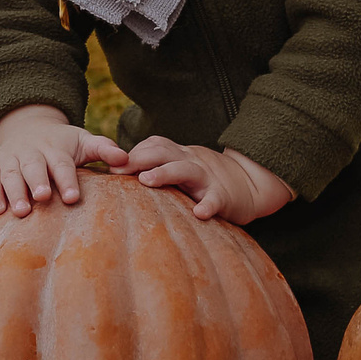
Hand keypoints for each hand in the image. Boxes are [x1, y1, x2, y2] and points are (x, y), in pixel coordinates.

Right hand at [0, 104, 127, 217]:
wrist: (28, 128)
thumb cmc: (63, 144)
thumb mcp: (84, 141)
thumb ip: (105, 149)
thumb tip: (126, 160)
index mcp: (56, 148)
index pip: (62, 165)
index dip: (67, 181)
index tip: (73, 198)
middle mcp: (31, 152)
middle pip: (34, 167)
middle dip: (37, 182)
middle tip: (43, 198)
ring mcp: (11, 159)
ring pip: (11, 174)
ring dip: (14, 192)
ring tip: (21, 211)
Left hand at [122, 136, 293, 223]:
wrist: (250, 184)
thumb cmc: (207, 180)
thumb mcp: (183, 168)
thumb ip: (159, 168)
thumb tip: (119, 175)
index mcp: (180, 155)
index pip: (154, 145)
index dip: (133, 153)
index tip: (110, 164)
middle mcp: (192, 161)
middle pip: (164, 152)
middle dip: (139, 159)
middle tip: (117, 171)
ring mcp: (208, 177)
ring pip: (185, 170)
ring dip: (165, 173)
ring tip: (147, 181)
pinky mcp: (224, 196)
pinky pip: (215, 199)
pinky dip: (207, 206)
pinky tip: (199, 214)